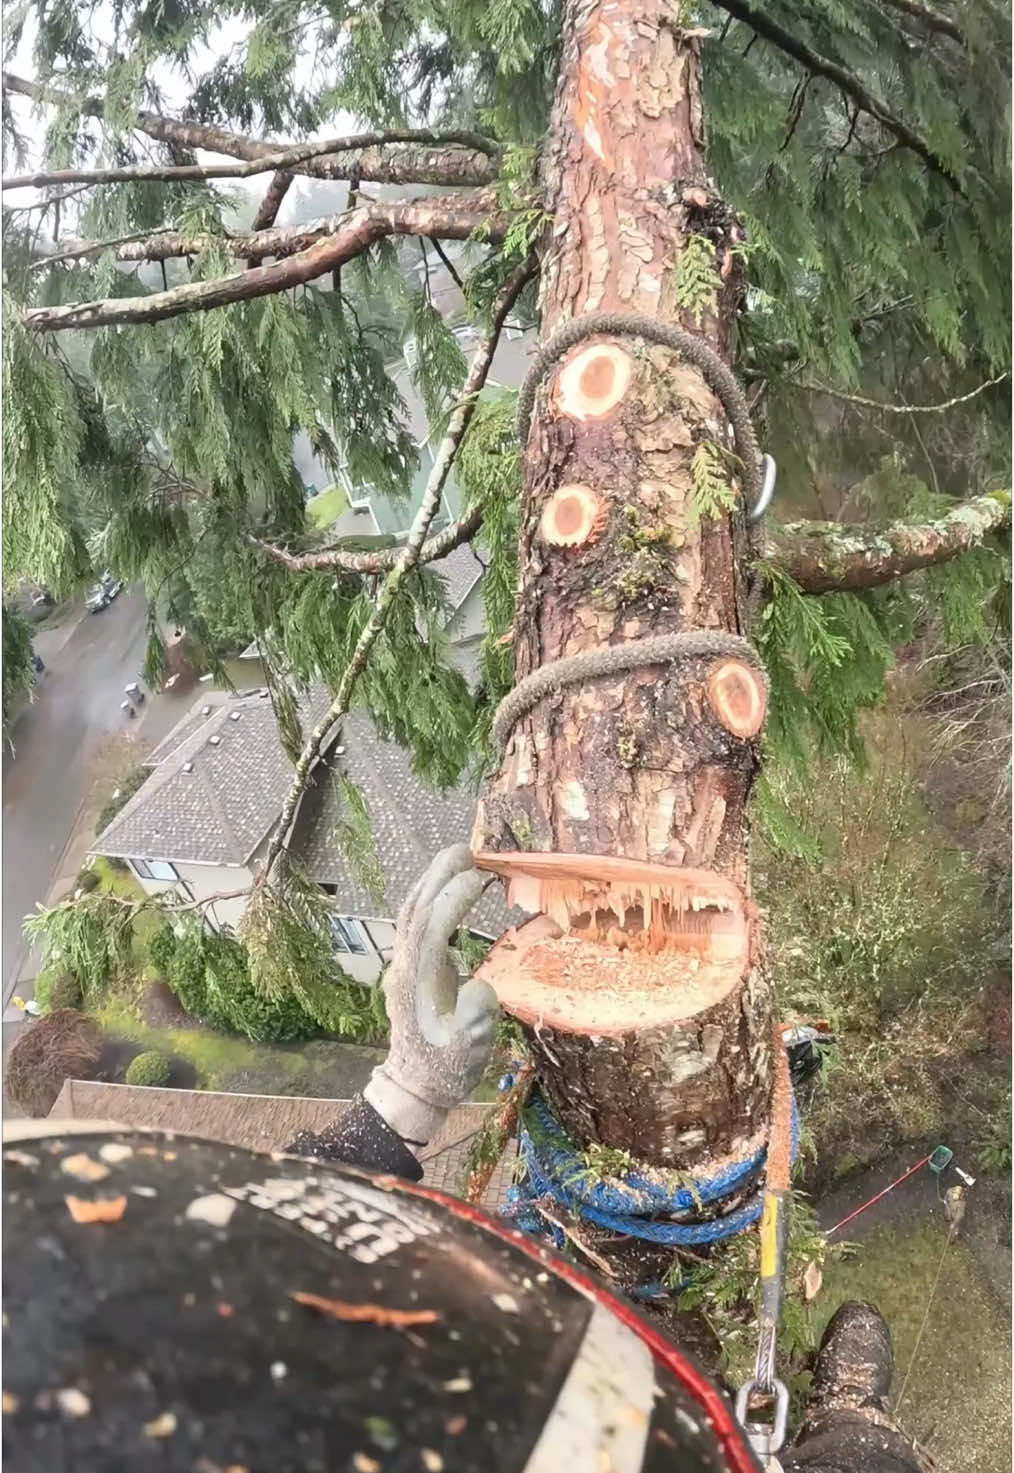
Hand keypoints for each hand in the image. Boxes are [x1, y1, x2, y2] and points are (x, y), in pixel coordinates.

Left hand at [364, 845, 498, 1146]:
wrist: (415, 1086)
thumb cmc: (446, 1068)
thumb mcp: (470, 1048)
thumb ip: (476, 1016)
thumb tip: (481, 988)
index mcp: (419, 981)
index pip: (433, 928)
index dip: (453, 900)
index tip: (479, 877)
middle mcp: (405, 965)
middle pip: (418, 909)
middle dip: (439, 876)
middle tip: (467, 848)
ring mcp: (403, 964)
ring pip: (412, 912)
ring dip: (433, 881)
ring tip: (459, 856)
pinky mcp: (409, 967)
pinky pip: (415, 922)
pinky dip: (430, 898)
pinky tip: (446, 887)